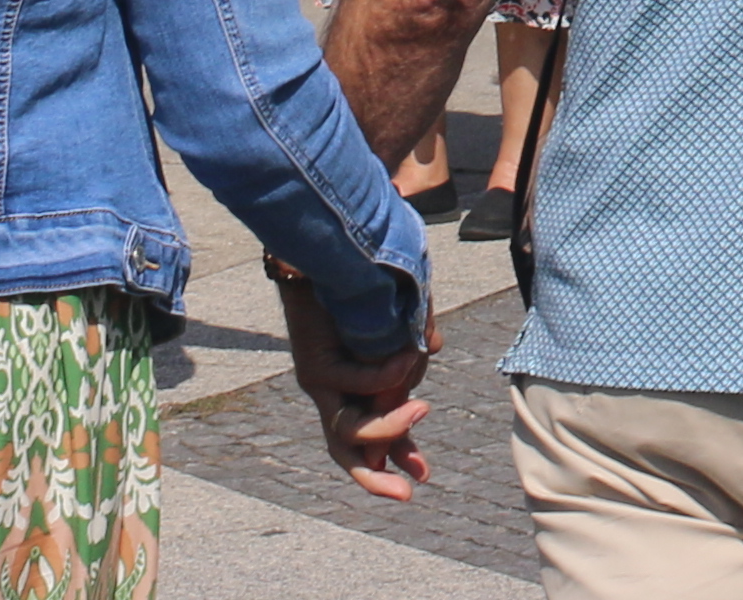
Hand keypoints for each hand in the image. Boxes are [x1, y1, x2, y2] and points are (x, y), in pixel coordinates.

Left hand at [277, 269, 432, 500]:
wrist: (322, 252)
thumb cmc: (363, 285)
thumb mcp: (396, 325)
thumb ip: (408, 347)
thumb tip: (428, 361)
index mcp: (351, 388)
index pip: (366, 438)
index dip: (393, 460)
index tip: (421, 478)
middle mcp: (331, 392)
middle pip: (344, 450)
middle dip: (374, 477)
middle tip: (409, 490)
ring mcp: (319, 383)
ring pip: (347, 429)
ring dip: (390, 424)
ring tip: (421, 409)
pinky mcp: (314, 365)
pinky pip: (354, 384)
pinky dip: (385, 377)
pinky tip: (407, 357)